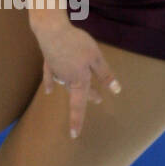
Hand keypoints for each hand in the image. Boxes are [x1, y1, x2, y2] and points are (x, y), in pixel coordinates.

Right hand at [34, 20, 120, 138]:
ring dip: (73, 88)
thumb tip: (116, 90)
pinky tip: (48, 90)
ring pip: (65, 84)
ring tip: (79, 89)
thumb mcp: (96, 58)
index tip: (74, 135)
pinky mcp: (48, 62)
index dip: (77, 121)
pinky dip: (50, 83)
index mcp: (79, 80)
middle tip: (98, 99)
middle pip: (77, 92)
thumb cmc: (77, 43)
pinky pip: (50, 77)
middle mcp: (65, 79)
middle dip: (87, 96)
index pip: (79, 105)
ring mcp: (55, 71)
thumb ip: (105, 74)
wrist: (52, 30)